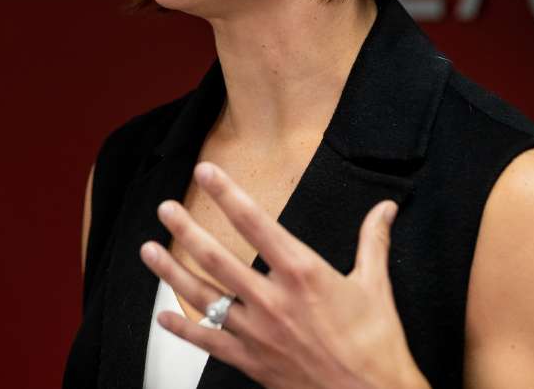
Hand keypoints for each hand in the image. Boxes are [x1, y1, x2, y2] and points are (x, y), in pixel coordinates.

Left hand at [139, 162, 429, 388]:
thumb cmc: (376, 345)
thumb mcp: (376, 286)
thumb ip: (373, 241)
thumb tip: (385, 208)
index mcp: (303, 273)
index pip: (256, 224)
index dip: (228, 195)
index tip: (206, 173)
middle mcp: (273, 300)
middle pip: (217, 258)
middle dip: (186, 230)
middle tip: (165, 209)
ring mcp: (258, 333)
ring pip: (203, 297)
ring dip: (172, 272)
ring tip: (149, 250)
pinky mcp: (252, 361)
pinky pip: (208, 342)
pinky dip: (182, 329)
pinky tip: (162, 316)